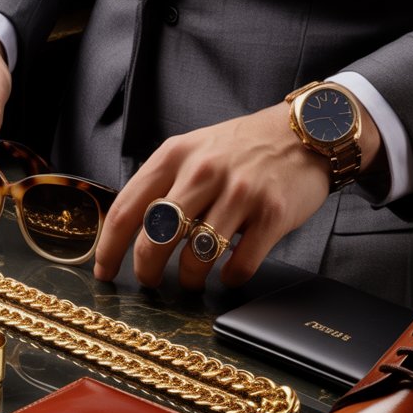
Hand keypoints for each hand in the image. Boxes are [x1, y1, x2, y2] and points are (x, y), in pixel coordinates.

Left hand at [92, 101, 382, 290]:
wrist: (309, 131)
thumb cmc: (243, 148)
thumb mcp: (194, 150)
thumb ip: (163, 183)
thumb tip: (129, 232)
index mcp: (175, 155)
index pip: (126, 210)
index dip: (108, 249)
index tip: (104, 272)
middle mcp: (204, 171)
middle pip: (155, 238)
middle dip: (146, 270)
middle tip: (149, 282)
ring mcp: (239, 192)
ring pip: (196, 256)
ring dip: (189, 278)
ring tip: (191, 279)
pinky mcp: (272, 213)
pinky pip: (240, 264)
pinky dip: (230, 278)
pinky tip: (229, 274)